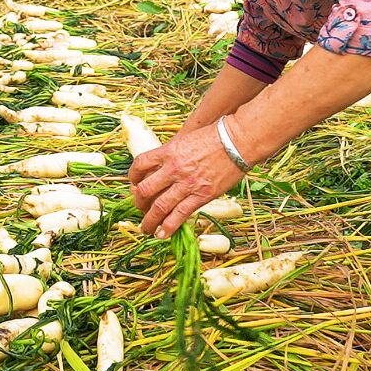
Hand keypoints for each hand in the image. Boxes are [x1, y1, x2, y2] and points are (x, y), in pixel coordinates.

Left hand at [129, 122, 246, 238]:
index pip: (140, 164)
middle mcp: (174, 168)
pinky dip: (169, 226)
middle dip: (138, 202)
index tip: (133, 183)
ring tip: (146, 228)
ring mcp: (187, 183)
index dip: (132, 176)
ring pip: (160, 206)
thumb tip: (163, 163)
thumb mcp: (187, 139)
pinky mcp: (202, 195)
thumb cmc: (215, 136)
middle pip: (145, 189)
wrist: (238, 141)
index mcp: (168, 151)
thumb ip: (173, 151)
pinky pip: (180, 214)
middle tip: (138, 208)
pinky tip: (162, 234)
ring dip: (150, 220)